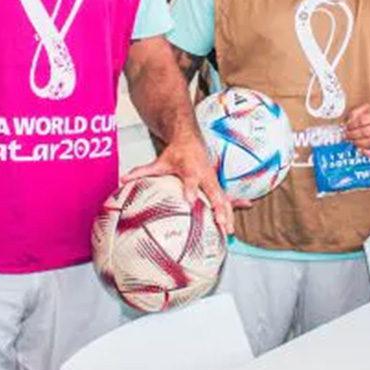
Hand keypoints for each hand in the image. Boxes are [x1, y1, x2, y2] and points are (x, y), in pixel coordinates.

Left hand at [122, 139, 237, 234]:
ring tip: (230, 230)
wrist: (190, 139)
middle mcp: (204, 174)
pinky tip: (246, 210)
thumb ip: (142, 171)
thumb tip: (123, 179)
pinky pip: (227, 197)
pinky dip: (235, 205)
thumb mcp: (159, 161)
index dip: (191, 190)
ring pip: (223, 197)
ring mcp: (213, 180)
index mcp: (190, 168)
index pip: (190, 180)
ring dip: (228, 213)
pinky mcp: (216, 184)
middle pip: (214, 192)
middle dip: (218, 208)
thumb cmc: (176, 153)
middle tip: (221, 222)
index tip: (190, 201)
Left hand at [343, 104, 369, 158]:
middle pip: (365, 132)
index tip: (347, 128)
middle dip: (352, 135)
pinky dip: (367, 153)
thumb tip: (348, 122)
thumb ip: (357, 112)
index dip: (352, 125)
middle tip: (346, 136)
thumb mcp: (369, 108)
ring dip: (357, 143)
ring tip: (352, 141)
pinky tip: (360, 150)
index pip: (363, 120)